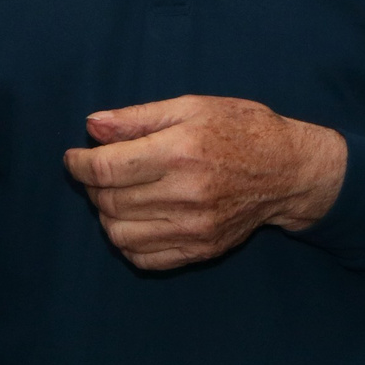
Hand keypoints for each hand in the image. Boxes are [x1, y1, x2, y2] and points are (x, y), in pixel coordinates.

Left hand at [63, 96, 347, 271]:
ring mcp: (195, 227)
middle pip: (109, 201)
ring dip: (106, 214)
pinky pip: (144, 258)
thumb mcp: (192, 106)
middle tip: (98, 171)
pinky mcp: (201, 249)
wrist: (289, 171)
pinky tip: (135, 218)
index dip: (79, 165)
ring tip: (117, 194)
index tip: (74, 158)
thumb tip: (92, 127)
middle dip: (91, 186)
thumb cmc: (241, 129)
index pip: (107, 169)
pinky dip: (127, 241)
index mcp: (181, 151)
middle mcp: (187, 194)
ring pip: (119, 234)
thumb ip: (138, 118)